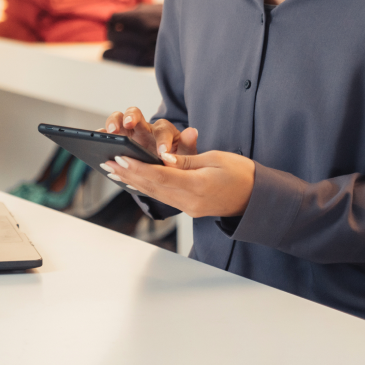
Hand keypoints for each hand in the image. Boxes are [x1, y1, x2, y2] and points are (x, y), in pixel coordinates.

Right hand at [101, 107, 198, 158]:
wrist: (161, 171)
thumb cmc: (174, 161)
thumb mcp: (185, 158)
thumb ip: (188, 146)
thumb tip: (192, 131)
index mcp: (162, 131)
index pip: (162, 130)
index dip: (162, 141)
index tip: (162, 153)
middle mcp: (143, 127)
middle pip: (135, 114)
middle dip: (131, 117)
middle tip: (129, 125)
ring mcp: (127, 133)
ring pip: (118, 120)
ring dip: (113, 123)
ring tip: (109, 133)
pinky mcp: (116, 141)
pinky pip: (105, 135)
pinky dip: (100, 137)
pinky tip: (96, 147)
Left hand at [104, 149, 255, 218]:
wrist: (257, 197)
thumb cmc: (241, 172)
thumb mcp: (215, 158)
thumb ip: (187, 160)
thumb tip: (164, 158)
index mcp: (197, 186)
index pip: (160, 175)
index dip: (137, 166)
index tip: (119, 156)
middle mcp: (190, 201)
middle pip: (152, 186)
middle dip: (127, 174)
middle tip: (107, 162)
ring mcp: (189, 208)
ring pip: (155, 193)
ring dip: (132, 181)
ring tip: (113, 170)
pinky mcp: (190, 208)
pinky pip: (163, 197)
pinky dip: (146, 187)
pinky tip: (133, 181)